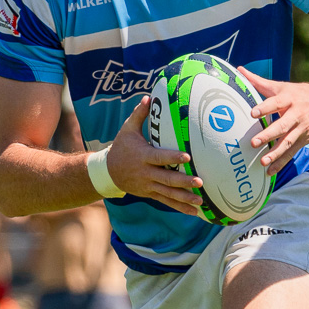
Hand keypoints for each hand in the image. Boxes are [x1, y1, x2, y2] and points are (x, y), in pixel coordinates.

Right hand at [106, 95, 204, 217]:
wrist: (107, 172)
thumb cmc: (121, 147)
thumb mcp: (127, 130)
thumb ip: (139, 114)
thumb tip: (148, 96)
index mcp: (142, 156)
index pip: (160, 158)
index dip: (173, 158)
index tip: (187, 157)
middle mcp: (146, 173)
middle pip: (166, 179)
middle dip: (183, 182)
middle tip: (200, 182)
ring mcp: (148, 186)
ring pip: (168, 194)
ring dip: (184, 199)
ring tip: (200, 202)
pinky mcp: (150, 194)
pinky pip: (166, 202)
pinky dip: (180, 208)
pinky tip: (194, 212)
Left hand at [243, 68, 308, 173]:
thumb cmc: (300, 93)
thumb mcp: (282, 86)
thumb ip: (259, 82)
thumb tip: (240, 70)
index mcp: (289, 98)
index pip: (276, 102)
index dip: (265, 107)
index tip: (253, 113)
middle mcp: (297, 114)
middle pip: (282, 125)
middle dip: (268, 135)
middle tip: (254, 142)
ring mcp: (301, 129)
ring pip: (288, 142)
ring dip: (275, 153)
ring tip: (262, 162)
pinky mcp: (304, 140)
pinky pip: (292, 152)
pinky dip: (281, 162)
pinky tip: (270, 171)